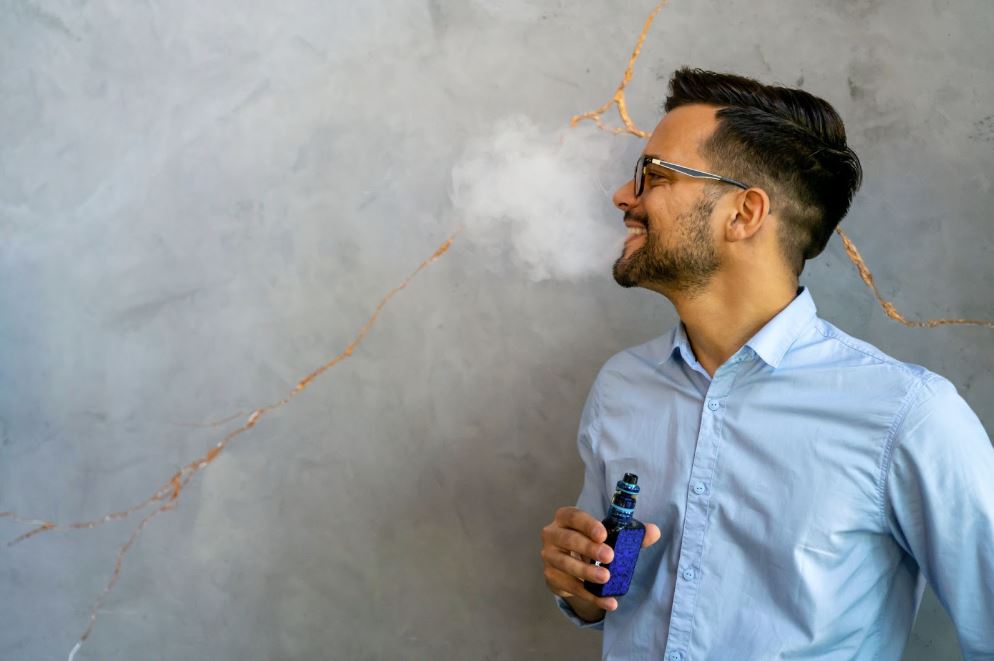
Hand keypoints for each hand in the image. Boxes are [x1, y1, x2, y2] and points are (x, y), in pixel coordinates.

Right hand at [540, 506, 660, 614]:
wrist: (571, 565)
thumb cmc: (590, 542)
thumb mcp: (607, 535)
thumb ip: (631, 533)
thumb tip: (654, 531)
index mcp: (564, 518)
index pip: (573, 516)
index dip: (587, 524)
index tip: (604, 534)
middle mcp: (552, 535)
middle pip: (568, 540)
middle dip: (589, 548)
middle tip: (610, 557)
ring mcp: (549, 557)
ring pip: (566, 565)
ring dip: (587, 572)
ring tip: (606, 578)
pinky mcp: (552, 578)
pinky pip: (572, 588)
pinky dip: (592, 596)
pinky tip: (609, 602)